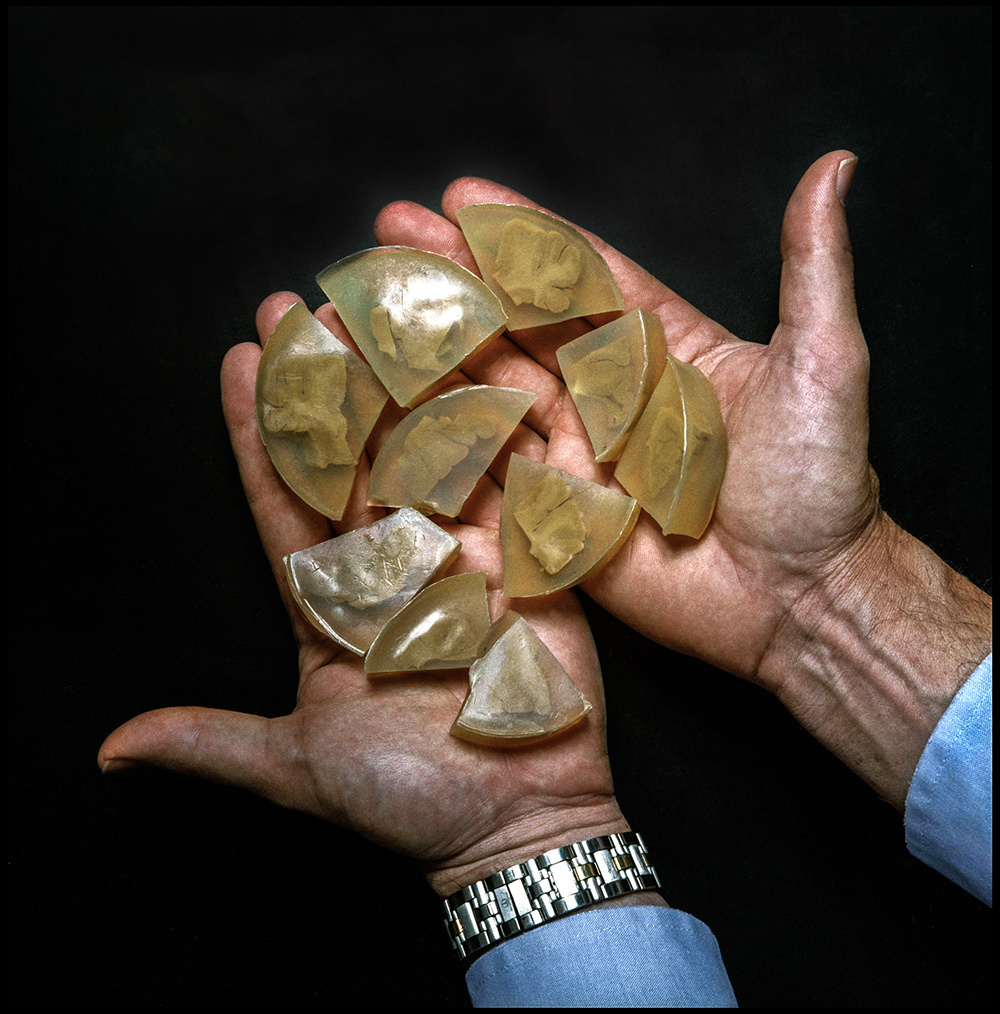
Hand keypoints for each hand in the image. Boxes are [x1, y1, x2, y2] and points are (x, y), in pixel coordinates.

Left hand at [98, 294, 633, 897]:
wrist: (519, 823)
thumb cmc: (408, 800)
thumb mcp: (298, 769)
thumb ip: (212, 742)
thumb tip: (111, 749)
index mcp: (329, 602)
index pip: (283, 500)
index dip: (259, 432)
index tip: (236, 359)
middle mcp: (390, 565)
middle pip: (353, 459)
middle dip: (327, 383)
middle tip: (305, 306)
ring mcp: (459, 555)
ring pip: (425, 454)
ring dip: (406, 383)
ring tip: (385, 307)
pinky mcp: (522, 558)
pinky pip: (504, 483)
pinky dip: (495, 424)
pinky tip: (480, 361)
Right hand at [374, 151, 991, 808]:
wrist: (800, 601)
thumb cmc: (819, 485)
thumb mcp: (823, 364)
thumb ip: (812, 267)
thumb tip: (834, 167)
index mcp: (662, 347)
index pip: (579, 274)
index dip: (521, 233)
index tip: (461, 195)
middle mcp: (608, 394)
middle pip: (516, 323)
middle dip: (454, 274)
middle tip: (388, 230)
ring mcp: (575, 453)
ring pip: (489, 386)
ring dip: (430, 344)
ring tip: (367, 303)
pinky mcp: (553, 513)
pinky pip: (487, 467)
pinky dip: (436, 433)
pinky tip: (384, 398)